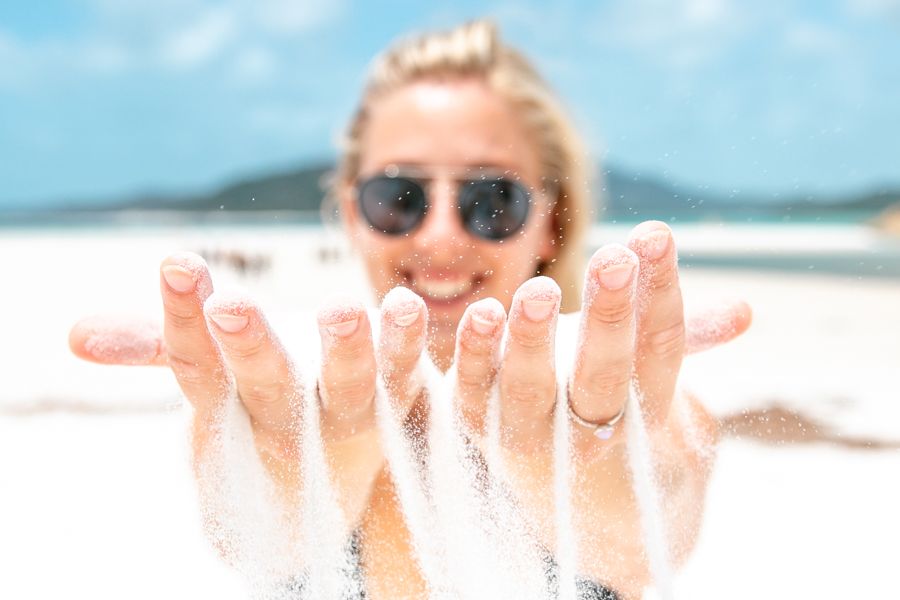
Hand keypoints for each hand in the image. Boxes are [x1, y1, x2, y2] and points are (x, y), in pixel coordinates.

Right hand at [69, 253, 430, 537]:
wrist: (327, 490)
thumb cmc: (259, 410)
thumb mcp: (211, 377)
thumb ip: (156, 345)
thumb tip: (72, 337)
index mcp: (231, 408)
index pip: (196, 366)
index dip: (182, 322)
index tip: (179, 267)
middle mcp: (287, 423)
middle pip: (267, 388)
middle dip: (252, 350)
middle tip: (237, 308)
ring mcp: (348, 424)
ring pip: (354, 395)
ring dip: (361, 352)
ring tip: (376, 303)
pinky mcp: (402, 417)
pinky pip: (419, 387)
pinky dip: (435, 350)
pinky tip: (454, 306)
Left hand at [448, 221, 748, 595]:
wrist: (552, 492)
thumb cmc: (604, 402)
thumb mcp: (644, 374)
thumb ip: (685, 338)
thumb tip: (745, 313)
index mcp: (640, 412)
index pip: (660, 352)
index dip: (661, 295)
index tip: (657, 234)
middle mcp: (586, 430)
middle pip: (602, 378)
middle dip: (610, 320)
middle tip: (613, 260)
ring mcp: (527, 433)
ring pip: (529, 392)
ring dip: (532, 341)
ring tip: (538, 289)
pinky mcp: (476, 427)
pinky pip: (469, 395)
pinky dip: (472, 356)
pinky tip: (481, 311)